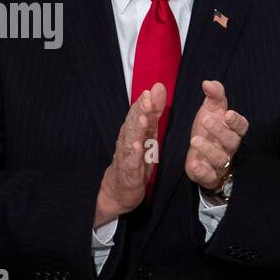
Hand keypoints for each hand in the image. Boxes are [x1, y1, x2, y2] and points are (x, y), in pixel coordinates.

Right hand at [96, 83, 164, 225]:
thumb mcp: (149, 135)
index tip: (153, 89)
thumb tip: (158, 89)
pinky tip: (138, 146)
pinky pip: (131, 162)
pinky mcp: (129, 172)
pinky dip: (133, 154)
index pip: (138, 114)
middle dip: (140, 110)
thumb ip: (154, 114)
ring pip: (131, 140)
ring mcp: (126, 156)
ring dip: (137, 129)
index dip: (145, 102)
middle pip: (133, 123)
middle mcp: (128, 141)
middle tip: (148, 98)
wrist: (120, 189)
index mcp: (134, 132)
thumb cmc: (136, 159)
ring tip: (144, 118)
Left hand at [185, 79, 249, 191]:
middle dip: (219, 131)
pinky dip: (202, 170)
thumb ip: (213, 96)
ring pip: (220, 159)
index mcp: (232, 131)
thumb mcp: (210, 110)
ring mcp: (220, 163)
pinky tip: (194, 163)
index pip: (241, 126)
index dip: (236, 121)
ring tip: (193, 139)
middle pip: (231, 141)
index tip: (228, 114)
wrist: (199, 157)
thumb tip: (208, 82)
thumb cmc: (208, 131)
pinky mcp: (209, 176)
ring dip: (208, 149)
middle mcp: (229, 148)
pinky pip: (209, 176)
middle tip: (205, 119)